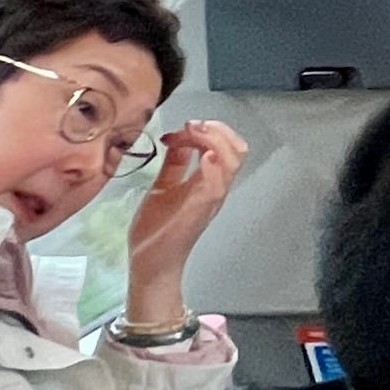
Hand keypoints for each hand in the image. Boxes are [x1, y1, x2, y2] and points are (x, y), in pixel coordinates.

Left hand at [123, 119, 244, 327]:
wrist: (151, 263)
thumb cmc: (156, 229)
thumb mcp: (163, 188)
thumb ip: (173, 164)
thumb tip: (177, 138)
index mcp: (209, 182)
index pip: (225, 146)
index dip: (208, 129)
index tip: (181, 129)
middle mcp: (216, 188)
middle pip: (238, 149)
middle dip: (217, 129)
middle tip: (191, 126)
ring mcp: (211, 198)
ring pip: (233, 160)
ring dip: (214, 139)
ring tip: (192, 133)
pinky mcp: (200, 208)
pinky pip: (218, 181)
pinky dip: (213, 162)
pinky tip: (200, 154)